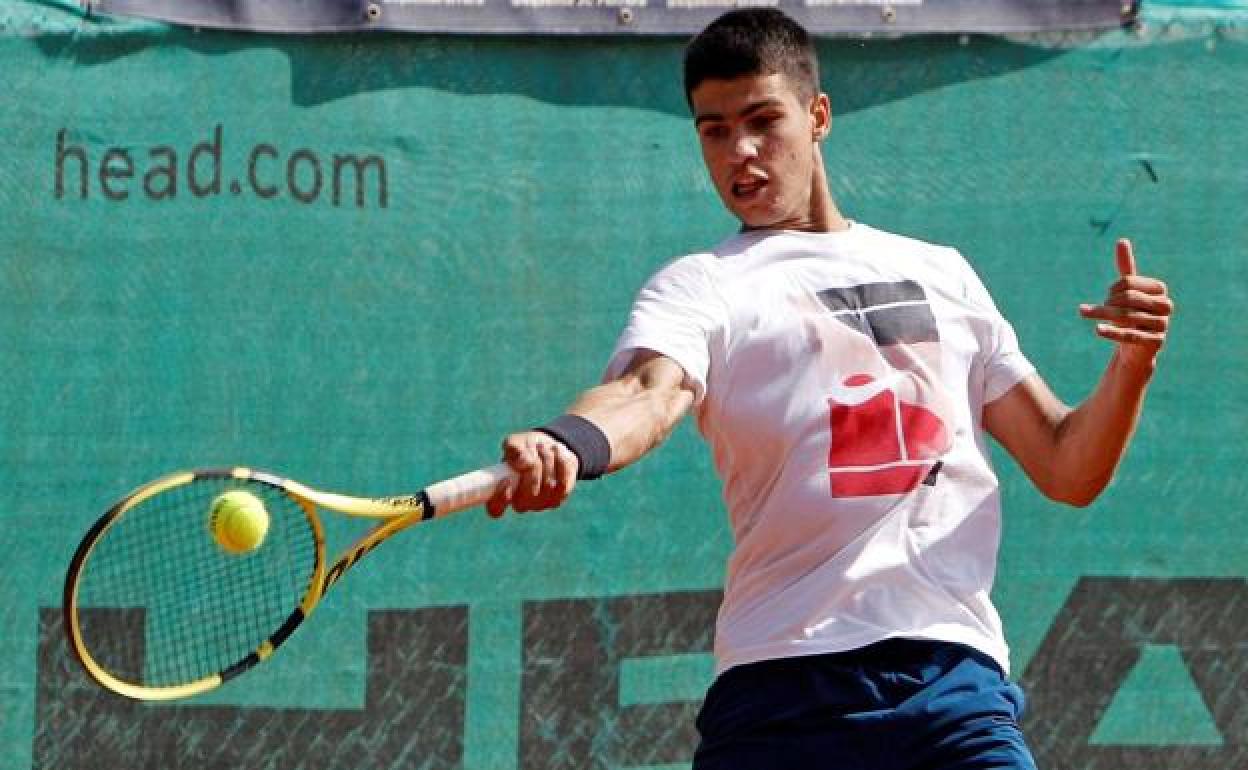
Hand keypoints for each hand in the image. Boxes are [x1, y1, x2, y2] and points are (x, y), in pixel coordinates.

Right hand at [485, 430, 578, 516]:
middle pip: (526, 497)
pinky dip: (561, 464)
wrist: (549, 448)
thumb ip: (514, 450)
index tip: (505, 480)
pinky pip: (563, 484)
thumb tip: (523, 463)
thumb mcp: (516, 443)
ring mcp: (539, 504)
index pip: (496, 509)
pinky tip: (557, 453)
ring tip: (544, 447)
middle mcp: (520, 503)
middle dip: (533, 468)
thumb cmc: (526, 448)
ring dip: (547, 461)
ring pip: (547, 486)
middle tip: (535, 450)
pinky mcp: (557, 499)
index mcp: (502, 493)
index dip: (500, 499)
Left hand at [1078, 238, 1173, 372]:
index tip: (1107, 295)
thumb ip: (1126, 268)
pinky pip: (1131, 335)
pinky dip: (1113, 332)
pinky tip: (1097, 330)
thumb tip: (1122, 240)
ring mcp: (1162, 325)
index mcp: (1159, 290)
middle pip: (1128, 298)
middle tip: (1094, 308)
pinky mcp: (1155, 342)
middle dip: (1107, 302)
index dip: (1113, 288)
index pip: (1129, 282)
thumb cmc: (1132, 314)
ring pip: (1127, 317)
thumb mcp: (1129, 291)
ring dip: (1103, 315)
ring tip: (1086, 313)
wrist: (1137, 349)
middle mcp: (1165, 306)